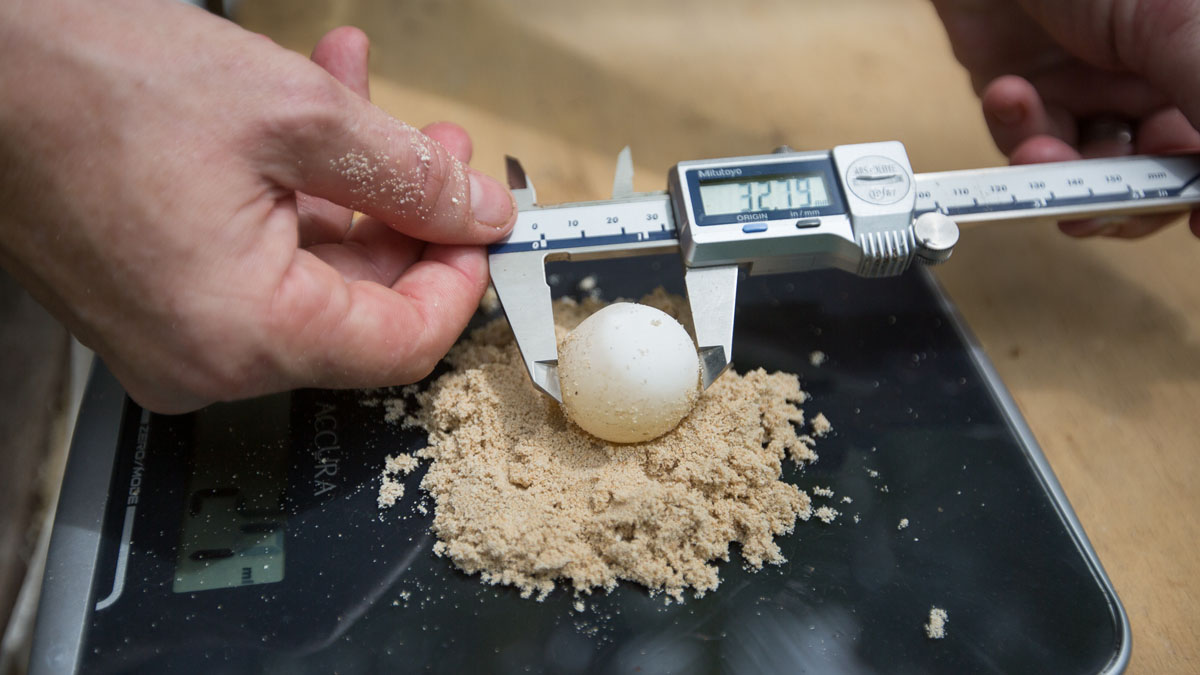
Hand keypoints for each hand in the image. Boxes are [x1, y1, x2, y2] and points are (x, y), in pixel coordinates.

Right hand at [0, 0, 515, 412]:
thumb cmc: (88, 83)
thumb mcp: (290, 114)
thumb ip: (406, 176)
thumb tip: (476, 213)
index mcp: (242, 335)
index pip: (401, 346)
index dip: (458, 282)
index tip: (479, 226)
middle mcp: (204, 359)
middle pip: (358, 309)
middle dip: (406, 217)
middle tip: (435, 150)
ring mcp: (173, 336)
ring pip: (308, 274)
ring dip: (350, 188)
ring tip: (368, 103)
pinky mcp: (152, 302)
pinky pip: (255, 262)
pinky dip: (292, 195)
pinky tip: (312, 117)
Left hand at [930, 0, 1199, 237]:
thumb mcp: (1180, 24)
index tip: (1191, 216)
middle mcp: (1163, 78)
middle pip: (1161, 176)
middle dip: (1131, 187)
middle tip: (1110, 174)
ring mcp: (1098, 88)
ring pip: (1092, 174)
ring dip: (1063, 171)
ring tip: (1041, 145)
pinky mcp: (1034, 95)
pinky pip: (1032, 145)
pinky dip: (1019, 132)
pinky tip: (1012, 94)